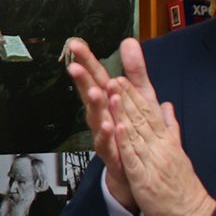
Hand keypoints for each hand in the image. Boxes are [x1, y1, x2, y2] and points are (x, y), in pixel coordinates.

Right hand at [64, 37, 134, 208]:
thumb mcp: (141, 97)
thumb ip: (135, 71)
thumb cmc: (134, 133)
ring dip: (95, 107)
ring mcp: (105, 136)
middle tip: (74, 66)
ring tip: (96, 92)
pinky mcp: (113, 155)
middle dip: (83, 81)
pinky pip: (109, 144)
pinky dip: (109, 135)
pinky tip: (112, 124)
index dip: (87, 60)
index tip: (76, 44)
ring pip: (96, 120)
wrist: (135, 173)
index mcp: (110, 101)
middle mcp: (103, 117)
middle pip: (91, 96)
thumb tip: (128, 41)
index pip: (97, 77)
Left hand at [107, 70, 215, 215]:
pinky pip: (134, 158)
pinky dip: (126, 142)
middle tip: (112, 77)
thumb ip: (170, 127)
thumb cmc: (182, 186)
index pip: (149, 113)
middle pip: (141, 118)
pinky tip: (118, 128)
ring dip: (124, 112)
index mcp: (166, 141)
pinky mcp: (145, 178)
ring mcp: (153, 162)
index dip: (134, 95)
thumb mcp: (177, 151)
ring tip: (112, 93)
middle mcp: (160, 147)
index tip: (121, 78)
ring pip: (136, 133)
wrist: (193, 214)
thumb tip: (167, 106)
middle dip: (126, 97)